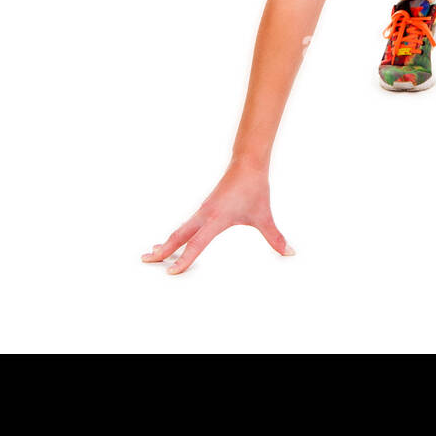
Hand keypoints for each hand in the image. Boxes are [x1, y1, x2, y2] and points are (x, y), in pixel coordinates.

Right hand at [141, 162, 292, 273]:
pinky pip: (186, 224)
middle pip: (178, 236)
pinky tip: (171, 240)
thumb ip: (275, 237)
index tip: (171, 272)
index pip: (196, 244)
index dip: (184, 259)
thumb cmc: (253, 188)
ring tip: (152, 253)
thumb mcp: (264, 215)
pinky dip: (176, 234)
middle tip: (146, 260)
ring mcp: (203, 211)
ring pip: (180, 229)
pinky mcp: (205, 208)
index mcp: (216, 219)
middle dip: (163, 250)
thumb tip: (289, 251)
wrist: (247, 163)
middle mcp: (205, 215)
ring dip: (166, 242)